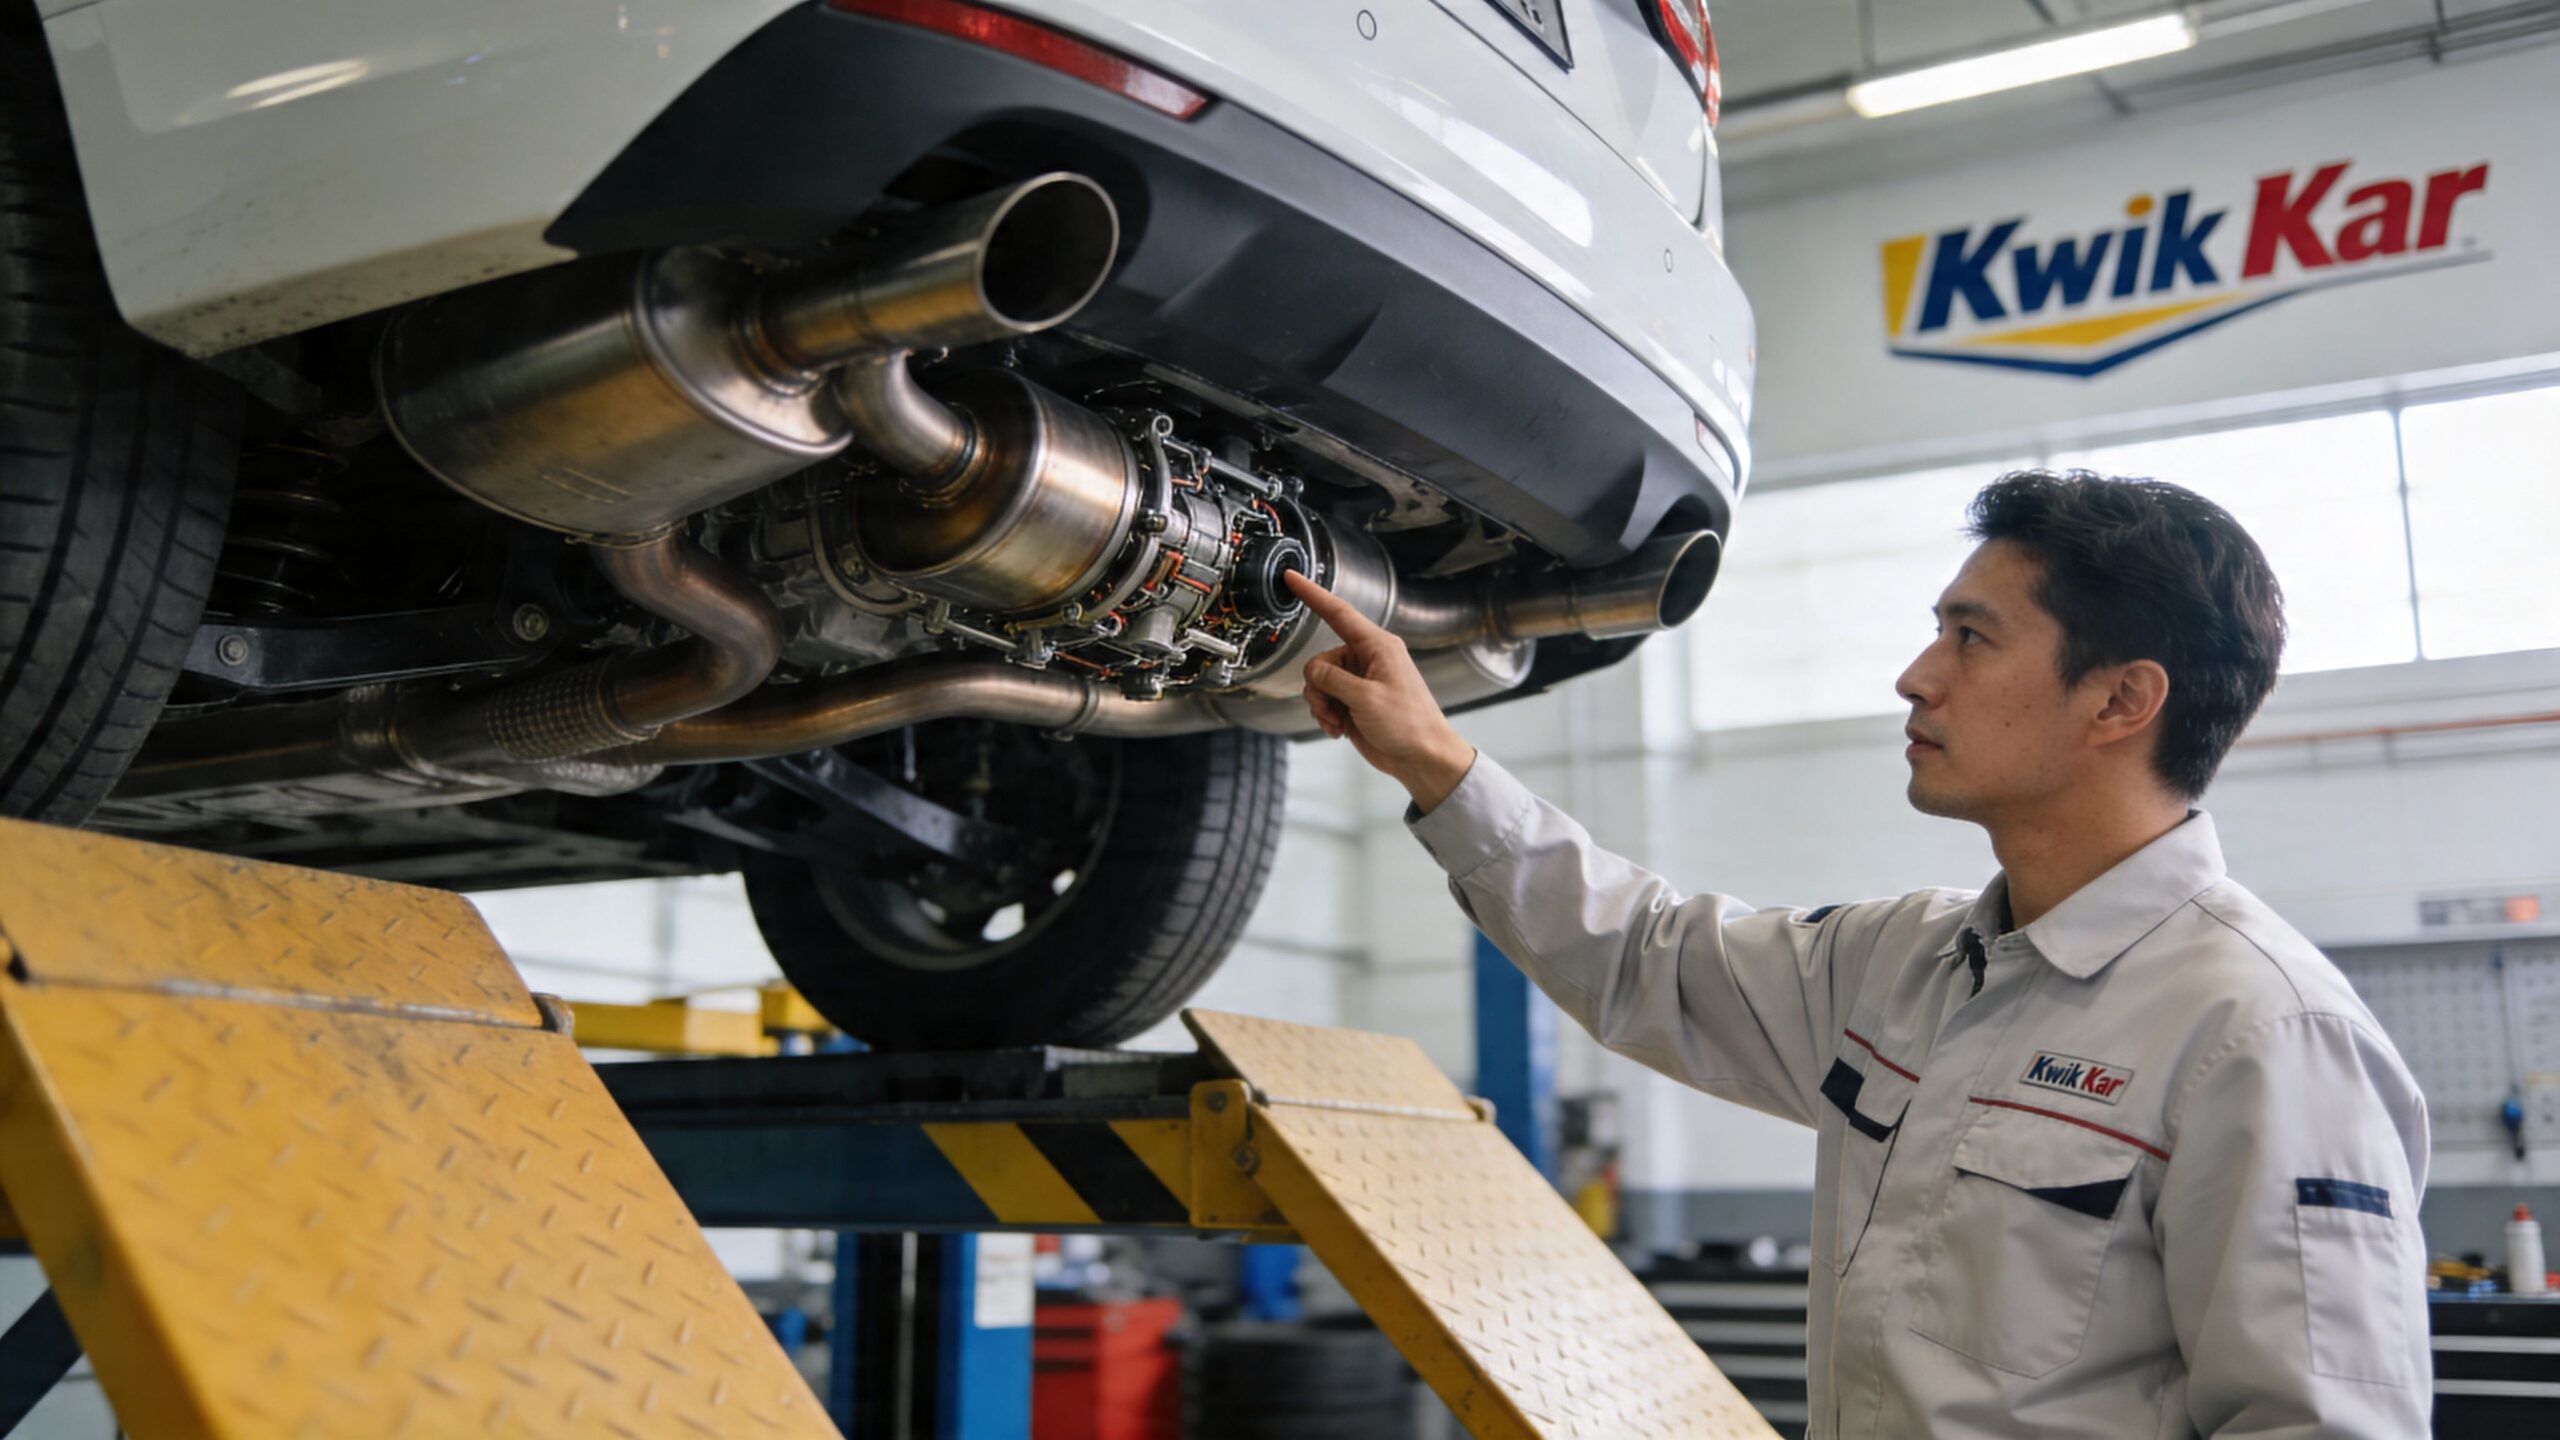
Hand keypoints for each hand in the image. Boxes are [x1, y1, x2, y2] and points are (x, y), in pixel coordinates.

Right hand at [1283, 569, 1476, 812]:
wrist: (1421, 758)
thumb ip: (1332, 679)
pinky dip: (1326, 716)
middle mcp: (1367, 659)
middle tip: (1333, 708)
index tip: (1292, 578)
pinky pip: (1324, 701)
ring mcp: (1359, 682)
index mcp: (1377, 647)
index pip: (1338, 613)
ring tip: (1339, 722)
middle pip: (1320, 661)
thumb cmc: (1408, 724)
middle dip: (1318, 687)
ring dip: (1322, 705)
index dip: (1312, 594)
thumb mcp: (1366, 698)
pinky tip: (1339, 730)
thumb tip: (1312, 673)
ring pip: (1318, 683)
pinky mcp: (1353, 702)